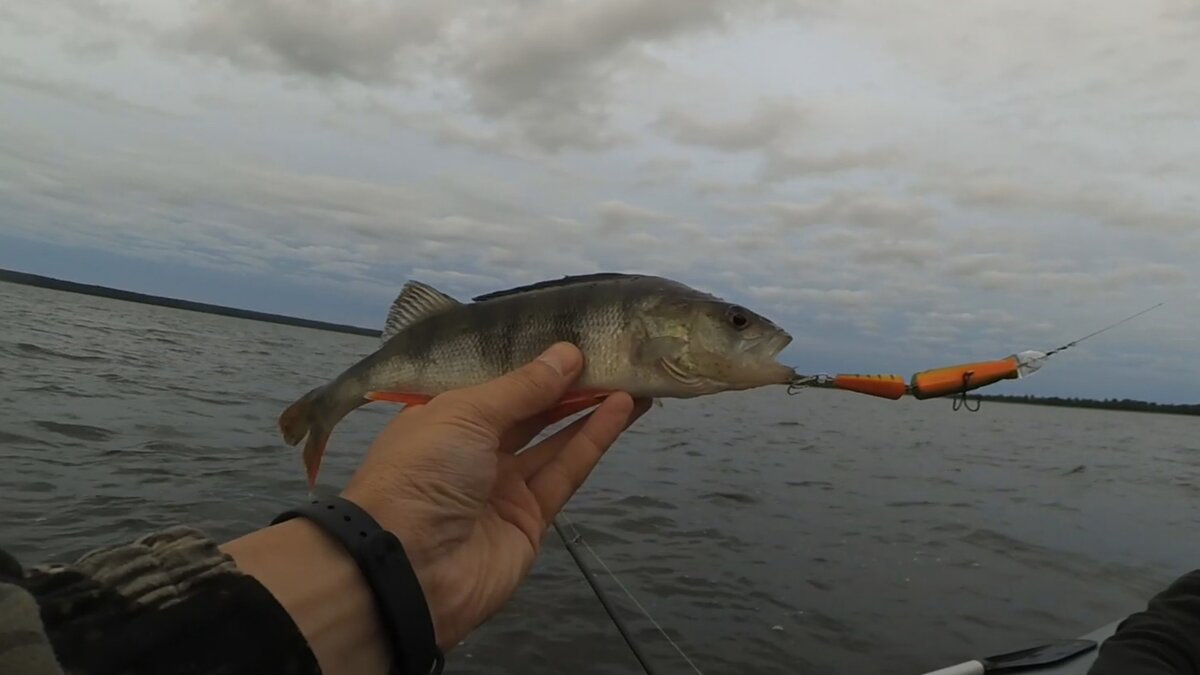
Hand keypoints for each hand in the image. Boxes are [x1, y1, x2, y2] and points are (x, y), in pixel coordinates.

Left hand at [341, 342, 652, 649]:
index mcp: (442, 421)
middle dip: (567, 387)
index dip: (532, 364)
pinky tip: (622, 409)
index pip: (493, 385)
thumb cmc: (422, 473)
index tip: (573, 339)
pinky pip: (566, 472)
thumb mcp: (465, 414)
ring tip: (629, 378)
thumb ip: (522, 387)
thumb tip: (567, 353)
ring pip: (554, 441)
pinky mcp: (531, 519)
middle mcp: (471, 452)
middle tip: (610, 356)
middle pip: (528, 413)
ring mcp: (502, 488)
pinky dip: (593, 440)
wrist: (409, 569)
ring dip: (589, 410)